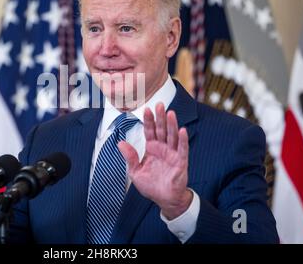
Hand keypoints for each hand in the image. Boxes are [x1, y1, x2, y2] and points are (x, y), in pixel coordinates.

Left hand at [118, 103, 191, 219]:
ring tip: (170, 113)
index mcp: (152, 148)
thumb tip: (120, 143)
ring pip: (172, 136)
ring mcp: (172, 154)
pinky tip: (182, 130)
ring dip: (171, 124)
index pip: (150, 131)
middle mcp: (163, 148)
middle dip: (160, 117)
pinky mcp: (181, 162)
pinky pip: (182, 149)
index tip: (146, 108)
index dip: (148, 120)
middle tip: (159, 104)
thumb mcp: (135, 172)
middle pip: (161, 129)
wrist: (164, 199)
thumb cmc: (151, 185)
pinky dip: (182, 140)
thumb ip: (129, 157)